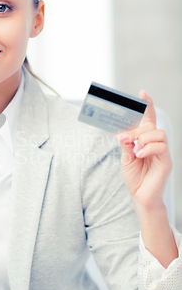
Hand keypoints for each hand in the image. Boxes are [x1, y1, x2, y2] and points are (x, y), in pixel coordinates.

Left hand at [115, 90, 172, 209]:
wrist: (140, 196)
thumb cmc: (135, 178)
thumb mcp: (125, 158)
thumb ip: (126, 145)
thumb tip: (122, 134)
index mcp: (145, 141)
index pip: (148, 120)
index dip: (147, 106)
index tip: (143, 93)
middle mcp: (155, 144)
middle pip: (151, 125)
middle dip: (137, 130)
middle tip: (127, 140)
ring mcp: (162, 152)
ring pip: (158, 133)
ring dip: (143, 138)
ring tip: (136, 150)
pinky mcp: (166, 161)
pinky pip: (161, 147)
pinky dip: (148, 148)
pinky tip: (140, 155)